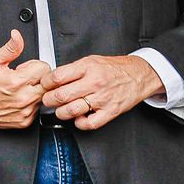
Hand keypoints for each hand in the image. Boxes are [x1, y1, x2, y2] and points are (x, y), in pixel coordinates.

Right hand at [0, 30, 52, 128]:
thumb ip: (9, 48)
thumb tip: (17, 37)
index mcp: (17, 81)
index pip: (44, 68)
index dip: (34, 65)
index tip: (24, 68)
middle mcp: (24, 98)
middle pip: (48, 83)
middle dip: (38, 77)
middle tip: (23, 77)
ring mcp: (26, 111)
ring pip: (44, 96)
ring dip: (35, 91)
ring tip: (19, 88)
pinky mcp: (25, 120)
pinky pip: (38, 109)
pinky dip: (30, 103)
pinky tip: (17, 99)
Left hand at [41, 54, 163, 130]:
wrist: (139, 75)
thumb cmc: (113, 68)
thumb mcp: (90, 60)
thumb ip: (71, 70)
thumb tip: (51, 79)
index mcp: (87, 68)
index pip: (56, 77)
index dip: (45, 83)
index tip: (44, 85)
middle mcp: (94, 83)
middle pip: (61, 95)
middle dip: (48, 100)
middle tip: (47, 99)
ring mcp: (103, 99)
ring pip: (72, 111)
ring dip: (61, 113)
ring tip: (60, 109)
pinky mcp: (111, 111)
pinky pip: (90, 123)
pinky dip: (80, 123)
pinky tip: (78, 118)